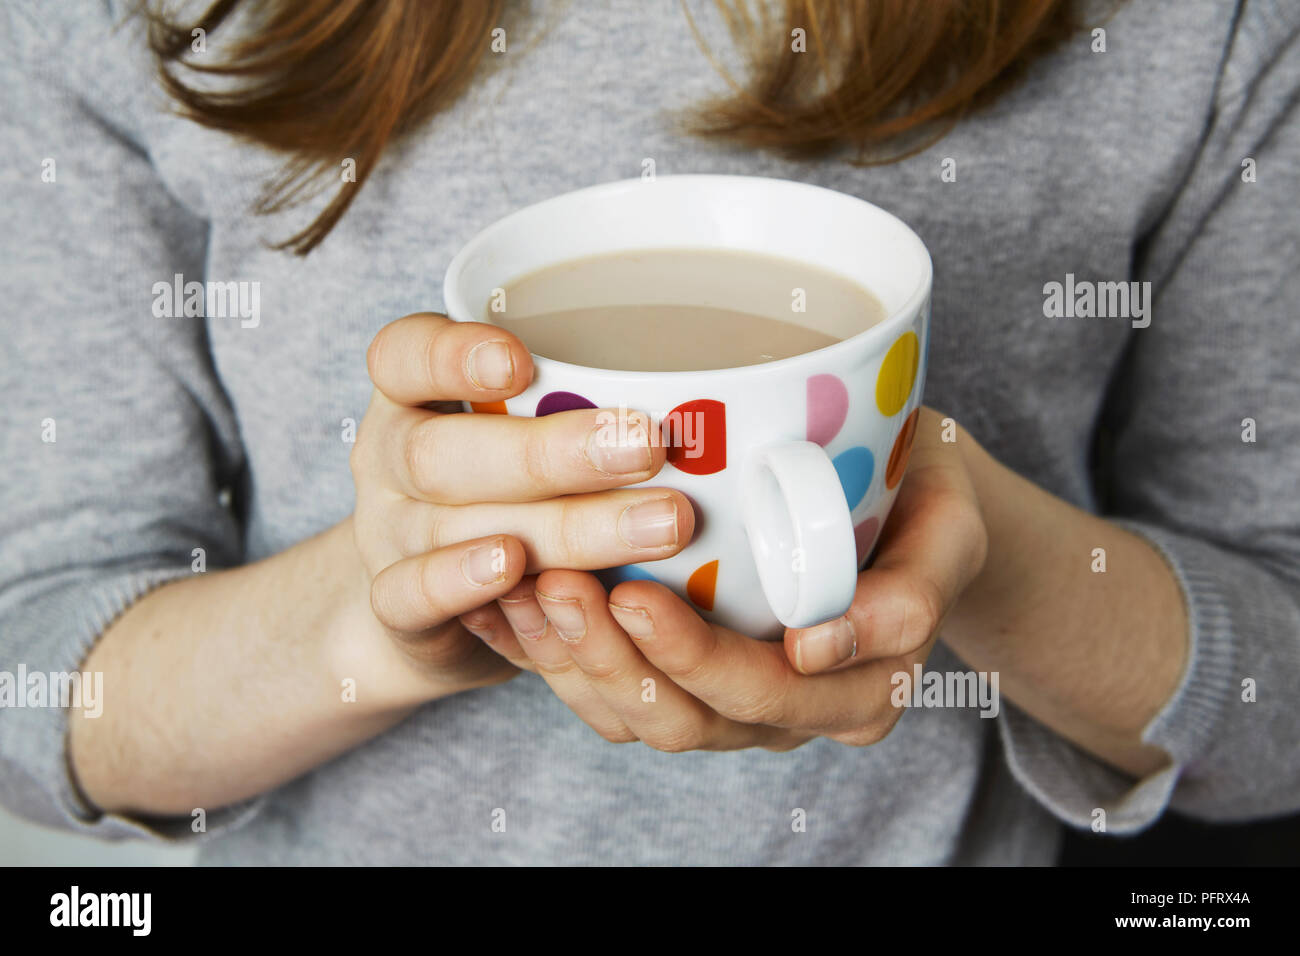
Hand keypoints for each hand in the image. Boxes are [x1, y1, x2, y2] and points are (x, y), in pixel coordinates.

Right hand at [347, 313, 695, 704]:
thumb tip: (742, 388)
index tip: (523, 361)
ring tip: (660, 524)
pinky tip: (521, 573)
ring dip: (564, 527)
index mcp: (414, 400)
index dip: (454, 355)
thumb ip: (585, 407)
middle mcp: (392, 461)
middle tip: (648, 445)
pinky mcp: (397, 611)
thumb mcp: (522, 433)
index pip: (405, 356)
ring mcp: (389, 536)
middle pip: (444, 451)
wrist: (424, 608)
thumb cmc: (501, 493)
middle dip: (551, 452)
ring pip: (457, 526)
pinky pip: (414, 596)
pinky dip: (465, 583)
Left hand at [459, 407, 986, 749]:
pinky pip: (606, 689)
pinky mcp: (679, 675)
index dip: (694, 662)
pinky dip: (551, 650)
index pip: (762, 698)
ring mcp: (727, 702)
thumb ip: (911, 592)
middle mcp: (786, 715)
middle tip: (563, 582)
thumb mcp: (950, 532)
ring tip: (525, 586)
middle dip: (612, 660)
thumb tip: (821, 645)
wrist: (908, 505)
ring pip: (631, 716)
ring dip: (570, 658)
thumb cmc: (929, 507)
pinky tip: (510, 597)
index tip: (637, 597)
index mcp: (857, 694)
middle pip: (682, 721)